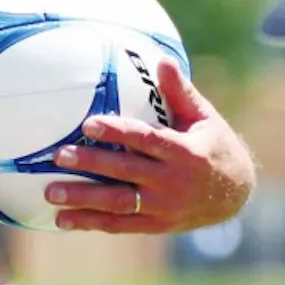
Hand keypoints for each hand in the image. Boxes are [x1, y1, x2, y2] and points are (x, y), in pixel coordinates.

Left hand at [46, 59, 255, 233]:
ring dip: (83, 199)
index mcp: (185, 153)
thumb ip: (180, 92)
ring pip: (118, 204)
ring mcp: (163, 207)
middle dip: (90, 165)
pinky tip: (63, 219)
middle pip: (125, 172)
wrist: (234, 194)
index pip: (146, 140)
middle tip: (58, 155)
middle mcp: (172, 183)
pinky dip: (91, 222)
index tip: (89, 124)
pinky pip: (119, 225)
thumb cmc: (213, 145)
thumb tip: (162, 60)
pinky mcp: (155, 224)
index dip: (117, 133)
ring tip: (51, 193)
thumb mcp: (203, 117)